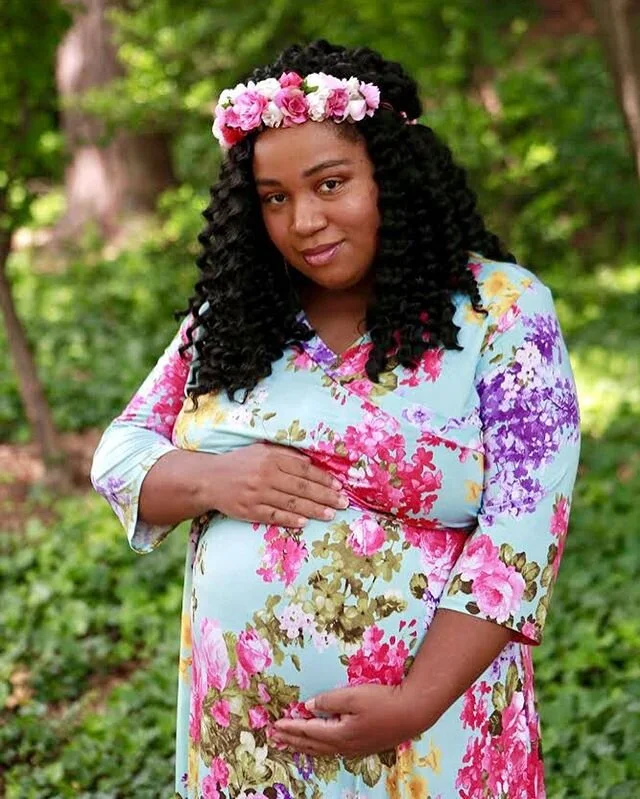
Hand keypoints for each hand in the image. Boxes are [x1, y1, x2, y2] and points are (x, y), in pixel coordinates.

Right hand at [208, 443, 348, 527]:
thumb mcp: (262, 450)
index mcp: (271, 458)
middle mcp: (265, 475)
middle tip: (343, 503)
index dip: (324, 479)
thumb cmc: (240, 463)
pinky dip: (290, 520)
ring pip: (291, 503)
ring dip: (314, 510)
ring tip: (331, 515)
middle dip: (325, 496)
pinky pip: (273, 516)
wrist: (208, 479)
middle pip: (302, 487)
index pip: (304, 469)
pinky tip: (305, 523)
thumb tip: (311, 462)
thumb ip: (286, 455)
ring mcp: (257, 494)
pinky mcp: (249, 510)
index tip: (339, 486)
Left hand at [270, 684, 425, 757]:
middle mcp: (343, 746)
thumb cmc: (382, 701)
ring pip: (321, 750)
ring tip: (289, 745)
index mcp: (339, 734)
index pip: (308, 731)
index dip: (291, 727)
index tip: (275, 725)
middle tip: (274, 738)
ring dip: (303, 746)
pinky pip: (332, 750)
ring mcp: (353, 748)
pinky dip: (318, 748)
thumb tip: (308, 707)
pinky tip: (317, 746)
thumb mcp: (353, 696)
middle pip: (311, 745)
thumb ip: (328, 701)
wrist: (411, 712)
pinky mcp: (362, 746)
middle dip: (292, 740)